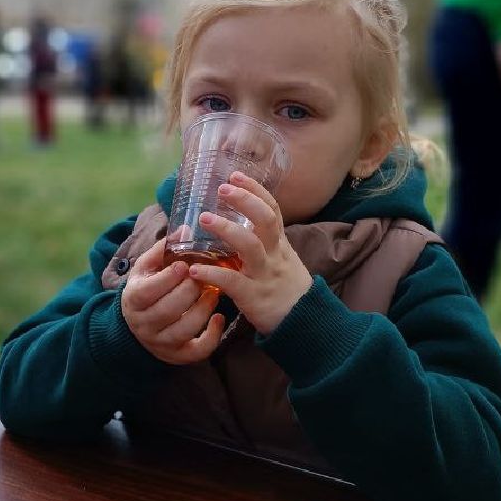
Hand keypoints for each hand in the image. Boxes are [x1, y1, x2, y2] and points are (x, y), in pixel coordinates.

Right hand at [119, 238, 225, 365]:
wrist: (137, 323)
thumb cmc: (147, 287)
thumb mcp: (147, 267)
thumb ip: (164, 248)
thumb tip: (186, 227)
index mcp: (134, 298)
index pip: (151, 289)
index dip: (170, 277)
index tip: (186, 265)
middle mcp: (144, 323)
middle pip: (170, 308)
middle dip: (191, 290)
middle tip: (204, 276)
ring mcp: (160, 342)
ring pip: (185, 328)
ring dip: (204, 308)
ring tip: (213, 292)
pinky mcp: (177, 355)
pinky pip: (197, 351)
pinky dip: (212, 336)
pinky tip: (219, 318)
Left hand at [190, 172, 313, 335]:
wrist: (306, 325)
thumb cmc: (288, 291)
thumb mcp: (283, 261)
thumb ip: (265, 244)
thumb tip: (240, 225)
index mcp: (280, 245)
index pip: (272, 209)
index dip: (255, 190)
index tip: (235, 175)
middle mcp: (274, 255)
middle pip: (266, 220)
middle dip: (245, 201)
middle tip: (222, 188)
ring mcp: (264, 275)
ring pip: (250, 247)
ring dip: (226, 230)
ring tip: (204, 218)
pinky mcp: (254, 297)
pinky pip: (233, 282)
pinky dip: (213, 274)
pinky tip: (194, 269)